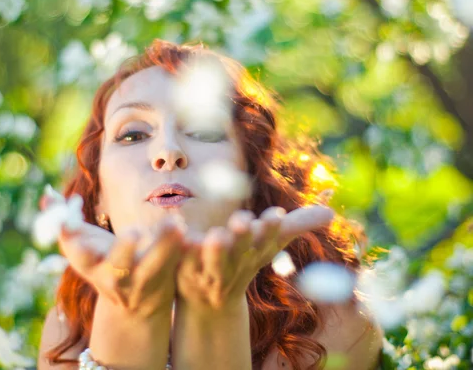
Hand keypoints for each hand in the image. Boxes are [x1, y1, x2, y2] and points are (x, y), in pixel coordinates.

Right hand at [58, 216, 184, 318]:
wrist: (134, 305)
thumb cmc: (104, 260)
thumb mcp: (80, 244)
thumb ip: (62, 218)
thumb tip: (46, 195)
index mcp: (88, 264)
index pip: (79, 254)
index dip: (75, 242)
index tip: (72, 225)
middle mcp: (113, 276)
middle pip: (118, 266)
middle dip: (124, 251)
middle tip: (134, 232)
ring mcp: (141, 282)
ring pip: (153, 267)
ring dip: (164, 247)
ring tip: (176, 225)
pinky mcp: (166, 281)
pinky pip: (176, 267)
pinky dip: (186, 250)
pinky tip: (195, 235)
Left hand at [176, 205, 334, 311]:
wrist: (208, 301)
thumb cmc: (242, 260)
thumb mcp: (269, 243)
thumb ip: (295, 226)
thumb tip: (332, 214)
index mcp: (255, 252)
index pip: (267, 241)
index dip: (271, 230)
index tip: (275, 215)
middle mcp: (236, 263)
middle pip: (242, 250)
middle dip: (244, 236)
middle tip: (244, 220)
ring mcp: (209, 271)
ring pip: (214, 261)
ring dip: (217, 250)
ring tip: (216, 236)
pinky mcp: (184, 271)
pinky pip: (184, 260)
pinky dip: (183, 249)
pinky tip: (183, 236)